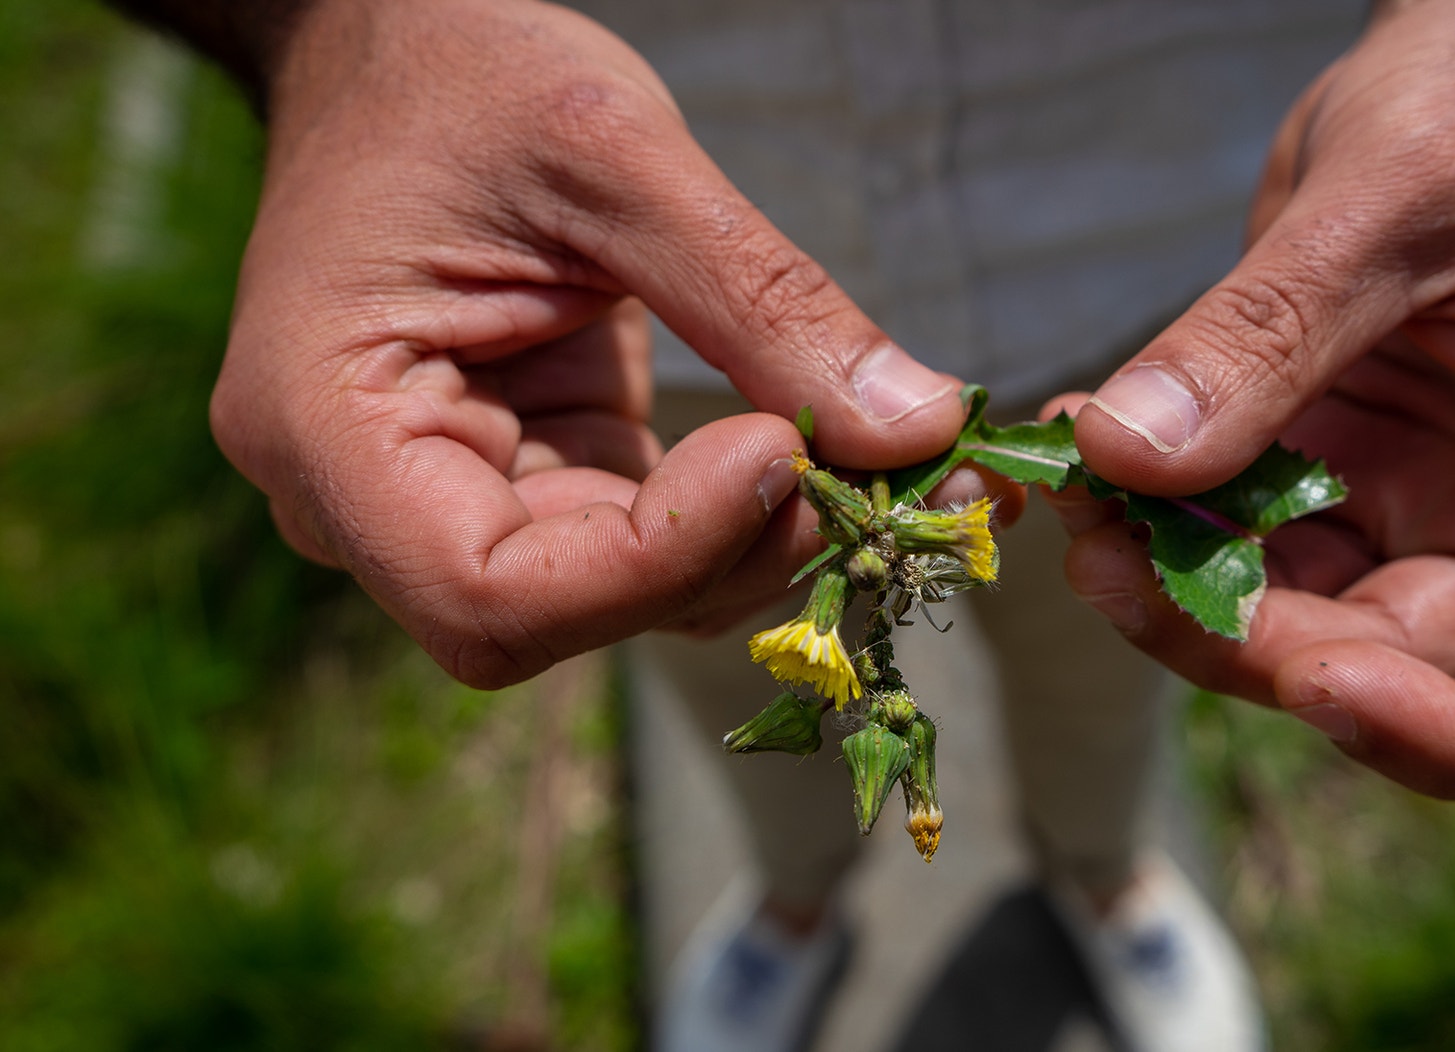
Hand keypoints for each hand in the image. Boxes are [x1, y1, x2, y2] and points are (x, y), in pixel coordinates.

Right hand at [211, 0, 966, 687]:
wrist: (400, 49)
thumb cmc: (464, 73)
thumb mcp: (614, 156)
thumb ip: (762, 299)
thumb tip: (924, 431)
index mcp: (326, 425)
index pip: (487, 592)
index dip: (653, 557)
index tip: (774, 447)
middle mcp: (369, 501)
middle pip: (568, 614)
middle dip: (738, 553)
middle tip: (891, 471)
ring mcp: (454, 501)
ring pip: (630, 597)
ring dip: (768, 544)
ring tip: (893, 459)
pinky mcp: (540, 479)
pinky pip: (656, 544)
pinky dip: (756, 510)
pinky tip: (843, 451)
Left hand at [1056, 0, 1454, 798]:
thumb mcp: (1387, 198)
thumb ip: (1262, 337)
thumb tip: (1122, 457)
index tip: (1325, 682)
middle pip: (1416, 680)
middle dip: (1264, 649)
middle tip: (1124, 567)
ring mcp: (1441, 505)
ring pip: (1313, 627)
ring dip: (1189, 597)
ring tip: (1085, 514)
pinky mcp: (1352, 470)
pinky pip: (1255, 543)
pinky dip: (1173, 525)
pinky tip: (1095, 466)